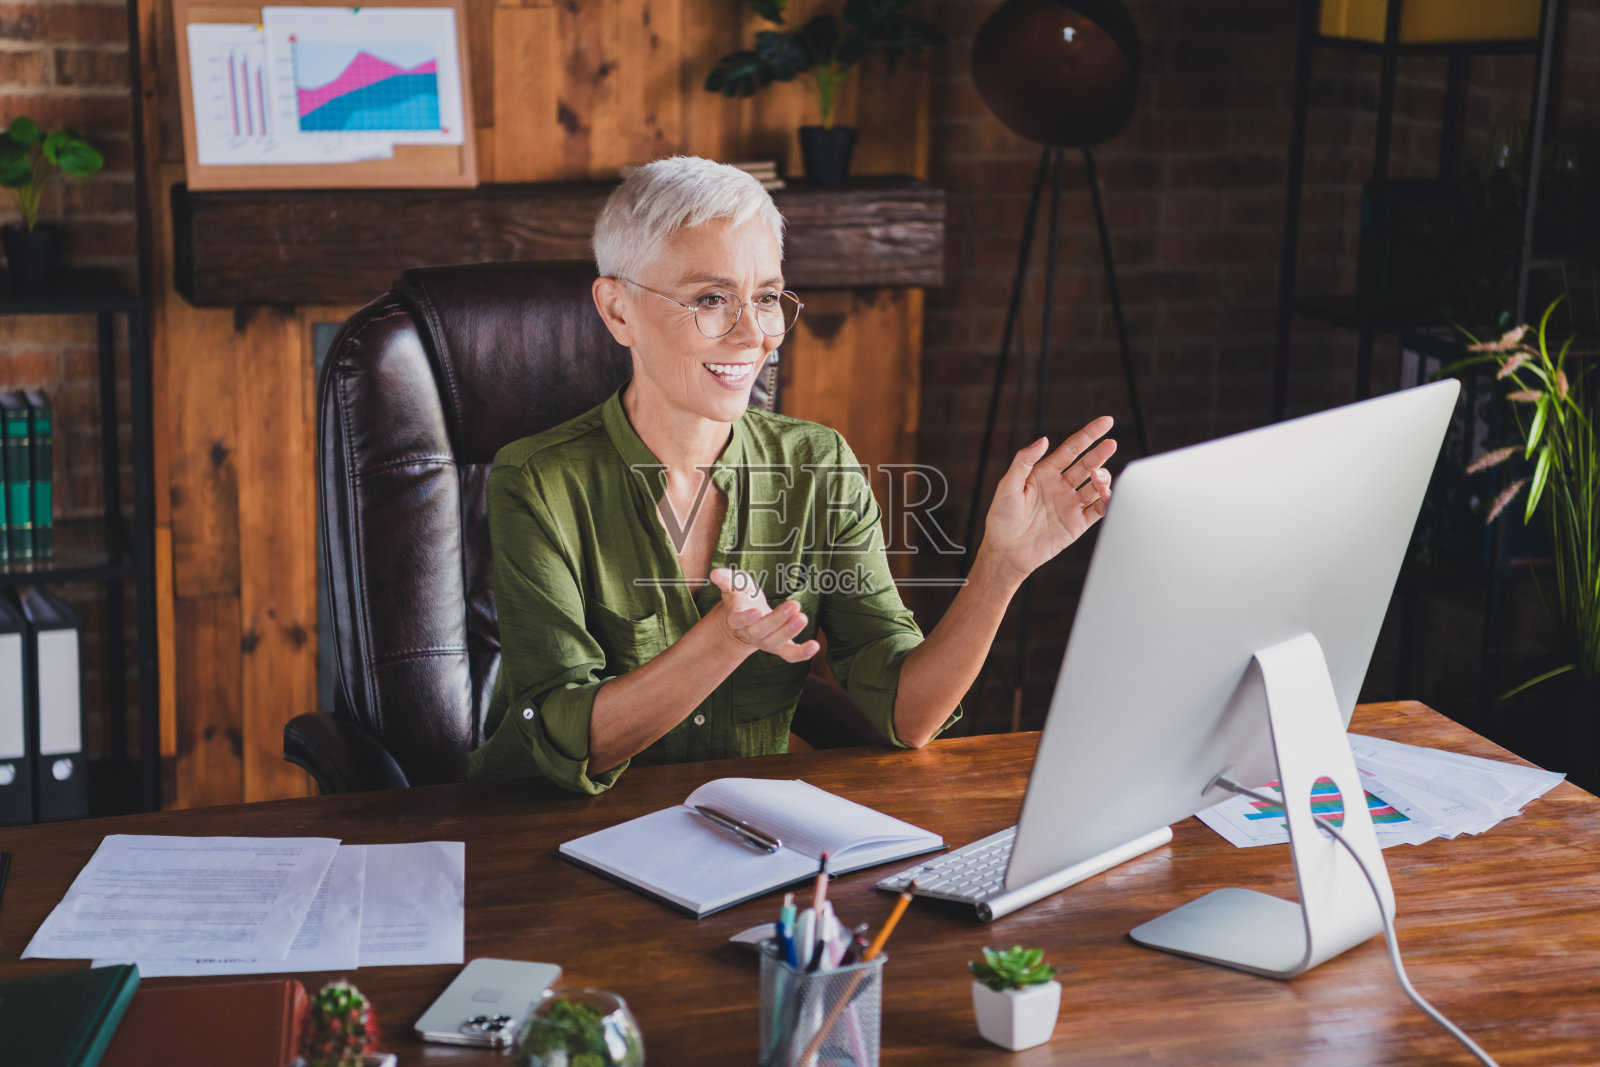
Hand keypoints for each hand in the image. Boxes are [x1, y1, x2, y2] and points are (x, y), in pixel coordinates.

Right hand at [708, 567, 820, 663]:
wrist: (746, 618)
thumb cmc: (741, 598)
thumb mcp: (734, 585)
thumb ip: (726, 579)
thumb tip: (714, 573)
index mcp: (736, 618)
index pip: (737, 620)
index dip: (745, 618)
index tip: (756, 611)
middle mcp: (749, 633)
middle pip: (760, 631)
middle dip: (777, 620)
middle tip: (794, 606)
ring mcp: (765, 642)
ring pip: (775, 643)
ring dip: (789, 632)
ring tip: (803, 618)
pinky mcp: (780, 646)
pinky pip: (789, 654)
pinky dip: (802, 653)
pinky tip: (814, 646)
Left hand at [981, 416, 1115, 581]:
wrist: (1006, 552)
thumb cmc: (1001, 518)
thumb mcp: (1008, 486)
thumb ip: (1024, 461)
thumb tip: (1044, 440)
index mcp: (1044, 473)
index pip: (1071, 449)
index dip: (1089, 434)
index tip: (1106, 422)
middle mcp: (1060, 486)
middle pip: (1086, 464)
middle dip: (1100, 453)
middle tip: (1111, 443)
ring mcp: (1070, 504)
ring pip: (1095, 486)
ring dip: (1102, 478)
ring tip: (1100, 475)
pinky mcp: (1077, 524)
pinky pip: (1098, 509)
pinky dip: (1107, 501)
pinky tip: (1106, 493)